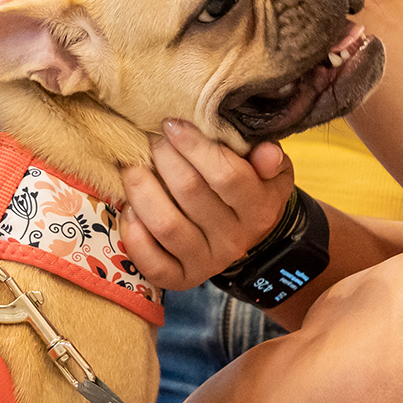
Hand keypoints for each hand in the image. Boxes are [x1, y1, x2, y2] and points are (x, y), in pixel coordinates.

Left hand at [119, 118, 296, 289]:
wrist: (245, 235)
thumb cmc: (252, 189)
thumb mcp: (272, 171)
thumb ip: (270, 157)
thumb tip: (266, 153)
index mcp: (260, 209)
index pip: (227, 174)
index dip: (195, 146)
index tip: (172, 124)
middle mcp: (235, 240)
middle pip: (190, 192)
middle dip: (164, 157)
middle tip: (150, 138)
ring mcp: (207, 263)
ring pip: (166, 225)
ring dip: (142, 190)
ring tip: (132, 167)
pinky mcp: (182, 278)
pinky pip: (152, 262)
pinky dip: (134, 234)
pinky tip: (130, 209)